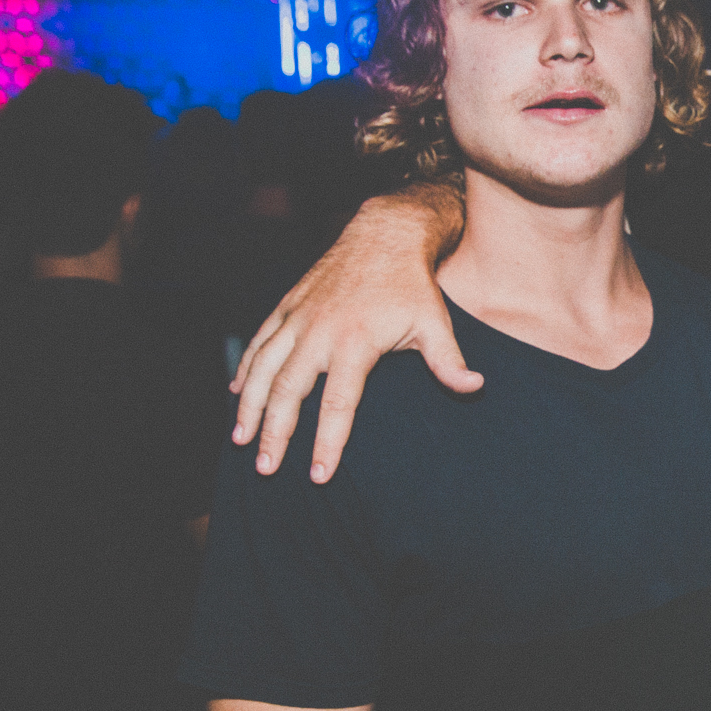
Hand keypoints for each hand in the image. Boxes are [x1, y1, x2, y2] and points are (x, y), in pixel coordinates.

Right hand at [232, 185, 475, 482]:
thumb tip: (475, 388)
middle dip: (274, 434)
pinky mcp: (287, 306)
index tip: (318, 476)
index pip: (337, 405)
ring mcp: (298, 317)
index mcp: (355, 342)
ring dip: (248, 406)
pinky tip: (236, 393)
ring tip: (238, 439)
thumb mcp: (435, 322)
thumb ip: (449, 361)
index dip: (327, 443)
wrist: (385, 234)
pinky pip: (259, 342)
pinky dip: (246, 368)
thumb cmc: (412, 285)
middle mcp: (319, 332)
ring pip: (263, 368)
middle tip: (264, 468)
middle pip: (287, 392)